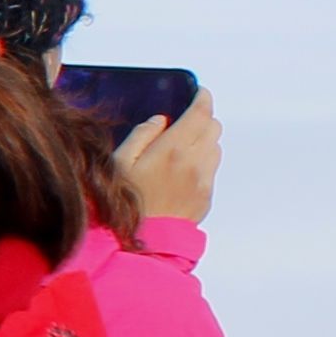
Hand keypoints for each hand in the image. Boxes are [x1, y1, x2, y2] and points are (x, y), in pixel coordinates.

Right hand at [114, 91, 223, 231]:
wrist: (142, 244)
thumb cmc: (126, 204)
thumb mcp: (120, 163)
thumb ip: (142, 135)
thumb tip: (159, 121)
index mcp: (172, 149)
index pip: (200, 112)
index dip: (202, 98)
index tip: (199, 93)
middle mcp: (194, 162)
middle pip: (213, 127)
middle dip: (202, 119)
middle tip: (185, 122)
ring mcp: (203, 181)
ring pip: (215, 147)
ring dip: (203, 141)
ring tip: (180, 150)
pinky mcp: (206, 197)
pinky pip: (211, 169)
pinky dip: (202, 162)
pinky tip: (180, 172)